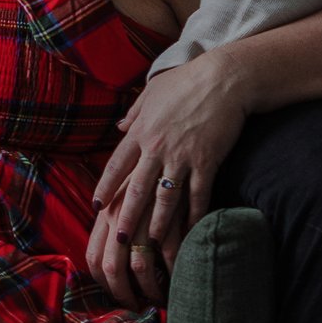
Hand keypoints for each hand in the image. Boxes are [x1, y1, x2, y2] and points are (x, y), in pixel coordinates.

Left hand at [87, 53, 251, 304]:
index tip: (96, 206)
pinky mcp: (207, 161)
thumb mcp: (153, 92)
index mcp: (141, 131)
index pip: (116, 165)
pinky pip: (198, 194)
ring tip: (149, 244)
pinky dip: (193, 215)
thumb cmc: (188, 81)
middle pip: (136, 189)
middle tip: (119, 240)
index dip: (105, 187)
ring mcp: (182, 156)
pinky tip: (189, 231)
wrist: (225, 78)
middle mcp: (157, 147)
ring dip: (156, 224)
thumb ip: (134, 112)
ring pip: (165, 198)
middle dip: (126, 216)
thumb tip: (119, 126)